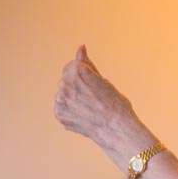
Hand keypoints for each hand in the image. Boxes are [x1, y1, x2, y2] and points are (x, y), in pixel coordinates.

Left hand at [54, 45, 155, 162]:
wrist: (118, 131)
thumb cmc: (116, 105)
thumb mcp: (103, 80)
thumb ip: (88, 64)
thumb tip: (81, 47)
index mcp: (78, 70)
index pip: (74, 65)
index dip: (86, 76)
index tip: (96, 87)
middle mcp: (65, 83)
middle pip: (67, 78)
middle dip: (77, 86)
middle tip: (94, 99)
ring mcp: (60, 99)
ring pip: (64, 93)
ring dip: (73, 98)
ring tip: (90, 109)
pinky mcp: (59, 113)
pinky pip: (62, 107)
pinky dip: (71, 111)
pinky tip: (84, 116)